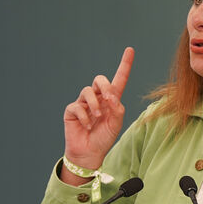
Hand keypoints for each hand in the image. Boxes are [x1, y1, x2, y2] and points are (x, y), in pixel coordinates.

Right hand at [61, 47, 132, 180]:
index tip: (130, 50)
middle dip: (105, 86)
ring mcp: (84, 103)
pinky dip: (85, 116)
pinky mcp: (72, 110)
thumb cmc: (104, 138)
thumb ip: (117, 109)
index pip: (118, 79)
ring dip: (95, 104)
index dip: (124, 65)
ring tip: (97, 117)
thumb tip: (112, 96)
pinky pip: (77, 106)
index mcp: (111, 100)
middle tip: (109, 99)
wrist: (90, 153)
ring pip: (87, 90)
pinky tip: (88, 126)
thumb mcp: (116, 124)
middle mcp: (97, 98)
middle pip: (100, 80)